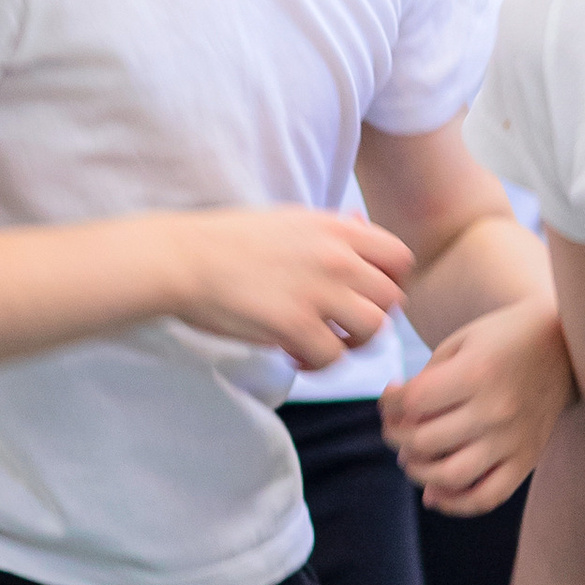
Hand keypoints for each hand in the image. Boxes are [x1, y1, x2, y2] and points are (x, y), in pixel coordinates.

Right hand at [168, 206, 413, 370]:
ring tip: (322, 345)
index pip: (400, 258)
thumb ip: (332, 228)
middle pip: (392, 299)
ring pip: (372, 331)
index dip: (390, 282)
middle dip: (373, 319)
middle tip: (343, 328)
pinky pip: (333, 357)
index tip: (364, 296)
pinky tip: (294, 357)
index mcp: (336, 229)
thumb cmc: (230, 240)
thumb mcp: (290, 219)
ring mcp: (317, 291)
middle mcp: (336, 257)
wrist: (184, 258)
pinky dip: (318, 364)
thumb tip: (361, 225)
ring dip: (351, 345)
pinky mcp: (293, 325)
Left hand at [383, 299, 572, 514]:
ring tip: (413, 457)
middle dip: (396, 436)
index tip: (391, 396)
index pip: (413, 402)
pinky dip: (455, 504)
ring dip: (417, 472)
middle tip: (396, 427)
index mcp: (476, 373)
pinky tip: (435, 492)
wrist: (566, 343)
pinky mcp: (528, 460)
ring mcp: (513, 439)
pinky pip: (487, 498)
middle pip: (424, 441)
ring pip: (449, 477)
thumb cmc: (503, 339)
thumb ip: (425, 383)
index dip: (389, 403)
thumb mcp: (460, 343)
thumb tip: (401, 436)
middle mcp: (496, 410)